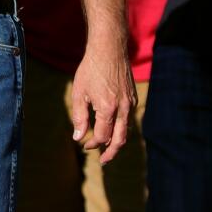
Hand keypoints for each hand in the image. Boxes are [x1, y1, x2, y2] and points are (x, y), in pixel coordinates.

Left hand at [70, 39, 135, 163]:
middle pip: (119, 140)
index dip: (93, 144)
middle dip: (111, 153)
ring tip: (107, 148)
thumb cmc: (91, 69)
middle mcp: (123, 109)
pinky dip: (121, 128)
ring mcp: (130, 104)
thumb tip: (78, 137)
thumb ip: (79, 117)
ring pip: (126, 130)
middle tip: (103, 161)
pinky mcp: (133, 98)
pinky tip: (112, 129)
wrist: (109, 50)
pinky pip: (128, 119)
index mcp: (107, 109)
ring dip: (117, 141)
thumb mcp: (79, 93)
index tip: (84, 145)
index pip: (102, 136)